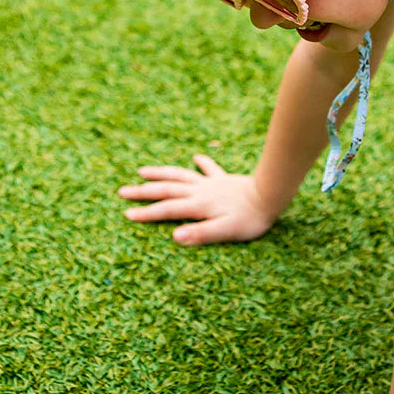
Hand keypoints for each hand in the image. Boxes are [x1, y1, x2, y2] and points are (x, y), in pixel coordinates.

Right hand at [118, 154, 276, 245]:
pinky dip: (201, 163)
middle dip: (143, 191)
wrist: (271, 194)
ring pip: (179, 175)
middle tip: (122, 191)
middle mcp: (200, 191)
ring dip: (161, 173)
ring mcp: (210, 183)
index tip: (127, 214)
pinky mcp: (223, 179)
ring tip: (142, 171)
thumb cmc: (250, 218)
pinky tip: (196, 157)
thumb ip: (201, 234)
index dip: (146, 213)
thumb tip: (175, 236)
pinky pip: (209, 169)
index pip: (167, 209)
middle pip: (166, 189)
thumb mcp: (226, 231)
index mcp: (198, 205)